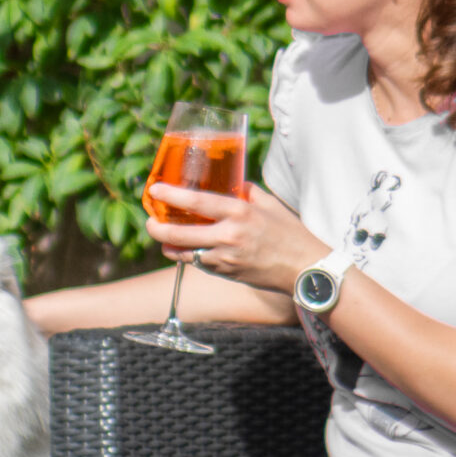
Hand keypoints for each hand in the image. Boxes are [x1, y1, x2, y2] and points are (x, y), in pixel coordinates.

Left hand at [145, 183, 326, 296]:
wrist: (306, 269)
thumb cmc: (291, 234)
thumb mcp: (270, 205)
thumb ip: (247, 192)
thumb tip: (231, 182)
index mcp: (240, 213)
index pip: (197, 203)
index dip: (171, 196)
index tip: (154, 190)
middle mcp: (229, 236)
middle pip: (180, 233)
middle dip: (157, 228)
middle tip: (149, 221)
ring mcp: (226, 258)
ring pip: (185, 253)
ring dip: (168, 245)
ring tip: (161, 235)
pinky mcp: (227, 273)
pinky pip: (199, 263)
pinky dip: (187, 255)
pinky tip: (183, 248)